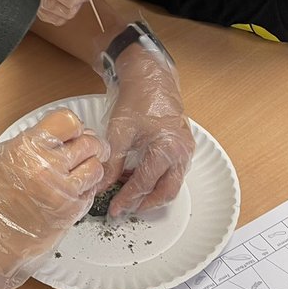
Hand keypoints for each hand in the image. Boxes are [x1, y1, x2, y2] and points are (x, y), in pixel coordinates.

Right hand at [0, 109, 107, 272]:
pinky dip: (86, 190)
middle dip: (90, 145)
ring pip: (96, 167)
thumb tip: (65, 136)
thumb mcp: (4, 156)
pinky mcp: (71, 212)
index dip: (74, 127)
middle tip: (87, 150)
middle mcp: (47, 166)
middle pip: (88, 143)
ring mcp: (61, 190)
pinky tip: (72, 191)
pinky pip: (91, 192)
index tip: (73, 132)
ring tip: (79, 172)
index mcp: (28, 148)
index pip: (69, 121)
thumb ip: (35, 142)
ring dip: (91, 167)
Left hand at [100, 45, 194, 217]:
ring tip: (130, 194)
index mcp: (167, 149)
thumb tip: (102, 187)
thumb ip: (111, 163)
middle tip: (126, 209)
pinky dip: (158, 180)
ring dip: (153, 193)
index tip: (115, 209)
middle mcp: (181, 153)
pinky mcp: (184, 146)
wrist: (151, 79)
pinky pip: (174, 172)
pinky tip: (139, 176)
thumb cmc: (137, 100)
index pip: (144, 184)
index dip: (127, 199)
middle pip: (166, 192)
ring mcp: (186, 150)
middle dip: (146, 204)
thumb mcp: (119, 133)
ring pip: (172, 184)